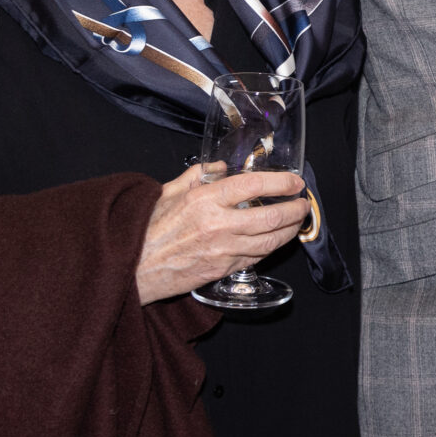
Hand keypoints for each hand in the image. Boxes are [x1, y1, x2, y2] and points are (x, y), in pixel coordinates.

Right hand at [134, 162, 308, 303]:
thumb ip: (196, 175)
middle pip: (271, 217)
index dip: (280, 182)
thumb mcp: (167, 192)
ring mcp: (222, 250)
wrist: (131, 267)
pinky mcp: (222, 270)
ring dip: (290, 231)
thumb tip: (220, 166)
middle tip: (303, 203)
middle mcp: (217, 225)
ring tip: (297, 221)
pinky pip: (256, 258)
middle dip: (295, 209)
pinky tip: (275, 240)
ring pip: (270, 242)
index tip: (295, 181)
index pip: (253, 186)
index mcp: (204, 200)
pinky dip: (270, 248)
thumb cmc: (145, 229)